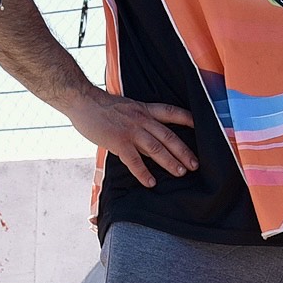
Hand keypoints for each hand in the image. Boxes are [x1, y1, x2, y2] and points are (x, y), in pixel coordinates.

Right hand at [69, 88, 195, 187]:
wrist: (82, 100)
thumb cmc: (101, 106)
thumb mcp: (126, 107)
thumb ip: (139, 120)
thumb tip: (148, 137)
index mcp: (144, 109)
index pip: (171, 112)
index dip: (187, 119)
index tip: (201, 127)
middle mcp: (141, 119)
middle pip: (169, 136)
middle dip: (184, 151)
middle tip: (195, 164)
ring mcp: (130, 130)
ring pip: (156, 148)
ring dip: (170, 162)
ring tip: (181, 173)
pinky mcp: (118, 141)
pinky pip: (134, 160)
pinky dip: (143, 173)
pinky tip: (150, 182)